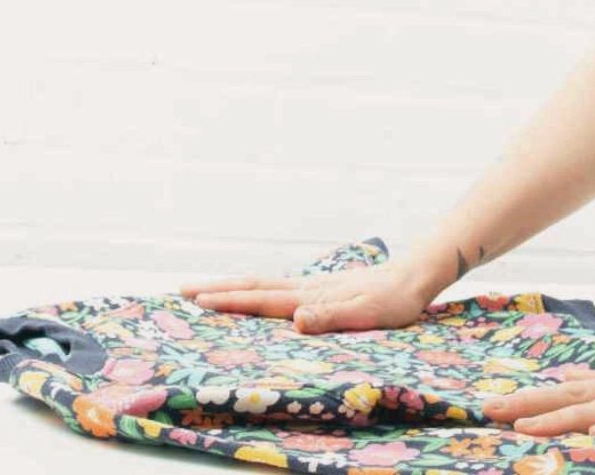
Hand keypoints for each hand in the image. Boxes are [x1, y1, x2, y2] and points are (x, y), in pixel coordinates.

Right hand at [179, 258, 437, 334]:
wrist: (413, 276)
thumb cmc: (393, 301)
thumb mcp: (367, 314)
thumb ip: (332, 316)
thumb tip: (296, 318)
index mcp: (311, 296)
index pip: (262, 299)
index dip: (230, 301)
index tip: (197, 302)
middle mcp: (305, 289)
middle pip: (253, 287)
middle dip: (217, 290)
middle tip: (182, 291)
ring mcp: (311, 286)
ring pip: (262, 285)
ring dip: (231, 287)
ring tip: (204, 290)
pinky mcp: (319, 289)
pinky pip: (276, 288)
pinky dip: (254, 289)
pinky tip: (251, 293)